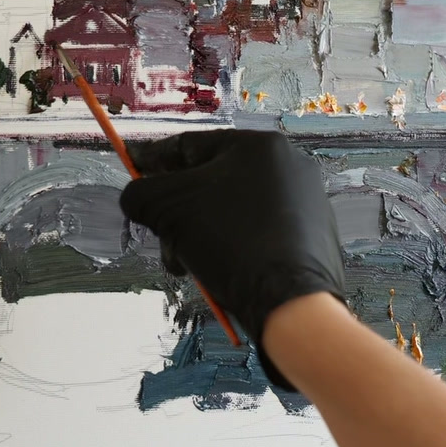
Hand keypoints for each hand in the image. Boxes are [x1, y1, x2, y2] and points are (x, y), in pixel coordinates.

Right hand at [120, 130, 346, 388]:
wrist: (291, 300)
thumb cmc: (230, 240)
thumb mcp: (168, 209)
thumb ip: (141, 193)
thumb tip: (136, 197)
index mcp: (259, 146)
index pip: (191, 146)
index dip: (154, 159)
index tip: (133, 170)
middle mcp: (288, 166)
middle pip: (211, 183)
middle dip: (178, 214)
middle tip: (164, 239)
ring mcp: (306, 202)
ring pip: (232, 212)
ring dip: (200, 237)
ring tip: (188, 266)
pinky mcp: (313, 236)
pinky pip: (258, 233)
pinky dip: (232, 249)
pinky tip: (221, 273)